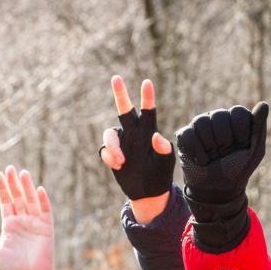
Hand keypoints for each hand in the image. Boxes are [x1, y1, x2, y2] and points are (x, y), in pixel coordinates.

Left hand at [0, 166, 58, 269]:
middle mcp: (22, 220)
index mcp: (9, 224)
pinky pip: (45, 211)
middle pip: (18, 197)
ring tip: (23, 173)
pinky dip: (42, 201)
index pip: (6, 201)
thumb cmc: (11, 266)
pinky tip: (39, 189)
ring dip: (27, 187)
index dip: (3, 188)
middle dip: (14, 183)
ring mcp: (35, 223)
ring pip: (31, 200)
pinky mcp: (47, 228)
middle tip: (10, 168)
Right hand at [101, 75, 174, 216]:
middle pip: (124, 109)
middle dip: (120, 94)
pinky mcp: (111, 154)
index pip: (148, 110)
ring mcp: (121, 143)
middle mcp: (133, 133)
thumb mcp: (166, 162)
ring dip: (113, 147)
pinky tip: (118, 166)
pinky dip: (109, 157)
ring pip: (109, 134)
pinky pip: (104, 150)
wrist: (148, 192)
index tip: (147, 82)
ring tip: (121, 161)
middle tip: (116, 78)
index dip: (147, 97)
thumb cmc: (160, 173)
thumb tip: (156, 136)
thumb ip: (163, 148)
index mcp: (148, 131)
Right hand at [176, 101, 268, 209]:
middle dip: (224, 140)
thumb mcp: (254, 151)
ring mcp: (200, 126)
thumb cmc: (238, 169)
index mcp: (236, 119)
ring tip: (213, 156)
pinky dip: (196, 151)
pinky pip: (187, 134)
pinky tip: (202, 160)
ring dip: (209, 145)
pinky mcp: (185, 136)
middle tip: (225, 153)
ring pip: (201, 121)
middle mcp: (218, 118)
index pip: (237, 112)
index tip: (242, 146)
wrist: (217, 189)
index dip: (240, 131)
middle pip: (219, 115)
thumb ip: (259, 127)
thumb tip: (264, 104)